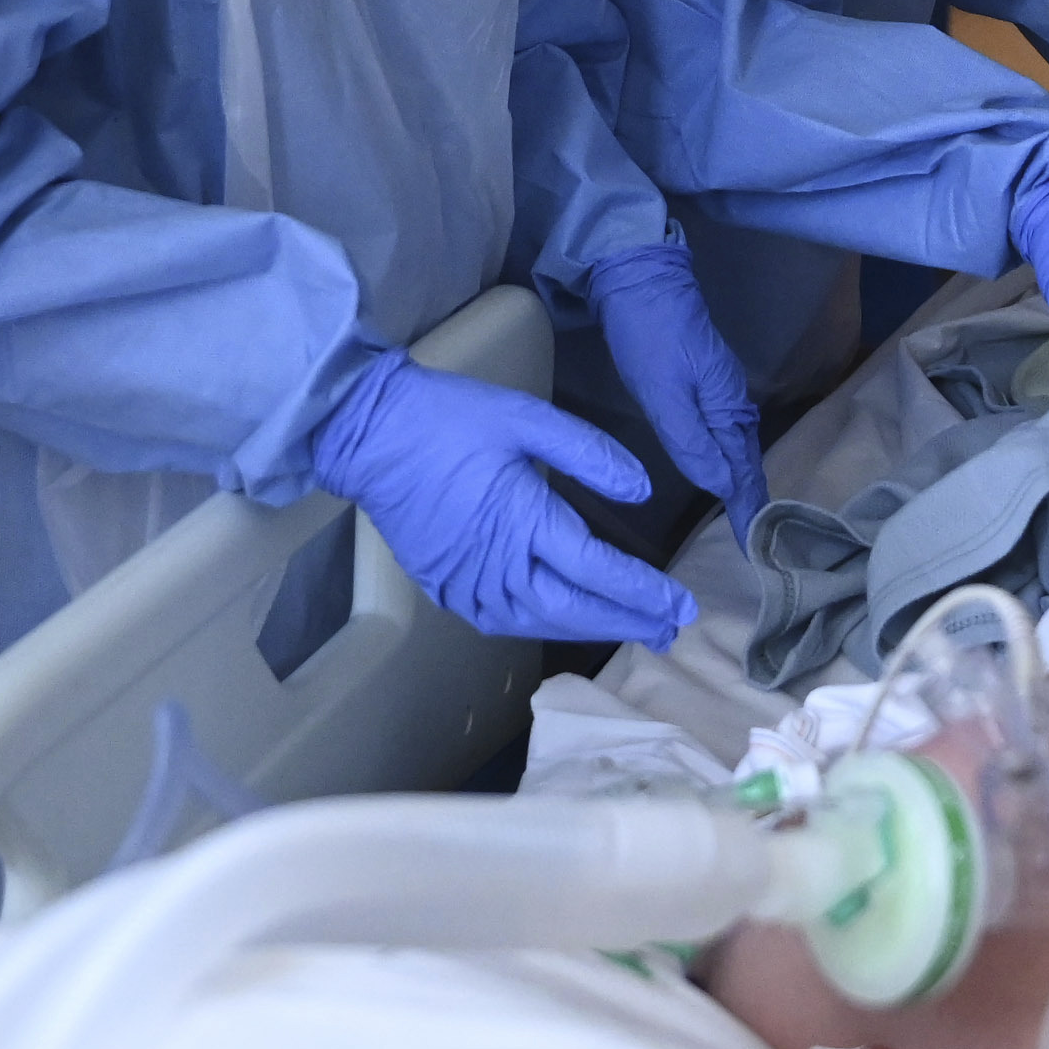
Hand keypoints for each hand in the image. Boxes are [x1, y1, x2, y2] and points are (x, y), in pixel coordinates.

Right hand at [308, 355, 692, 649]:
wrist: (368, 431)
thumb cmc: (449, 417)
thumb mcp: (526, 417)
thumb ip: (589, 453)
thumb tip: (641, 489)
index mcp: (521, 520)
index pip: (597, 570)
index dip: (643, 592)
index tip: (681, 604)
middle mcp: (495, 564)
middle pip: (573, 609)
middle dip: (625, 621)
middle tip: (667, 632)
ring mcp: (464, 582)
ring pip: (536, 622)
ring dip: (585, 627)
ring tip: (627, 628)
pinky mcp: (441, 586)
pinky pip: (499, 619)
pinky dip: (538, 624)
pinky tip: (561, 619)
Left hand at [580, 233, 763, 535]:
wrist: (639, 280)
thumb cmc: (650, 337)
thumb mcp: (665, 394)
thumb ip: (693, 443)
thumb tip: (722, 486)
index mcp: (728, 409)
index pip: (742, 473)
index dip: (747, 510)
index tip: (753, 550)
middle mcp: (732, 403)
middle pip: (746, 463)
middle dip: (751, 502)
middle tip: (754, 544)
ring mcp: (720, 392)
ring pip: (737, 448)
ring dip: (740, 482)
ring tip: (741, 517)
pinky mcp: (704, 383)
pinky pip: (723, 433)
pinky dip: (726, 459)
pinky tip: (718, 470)